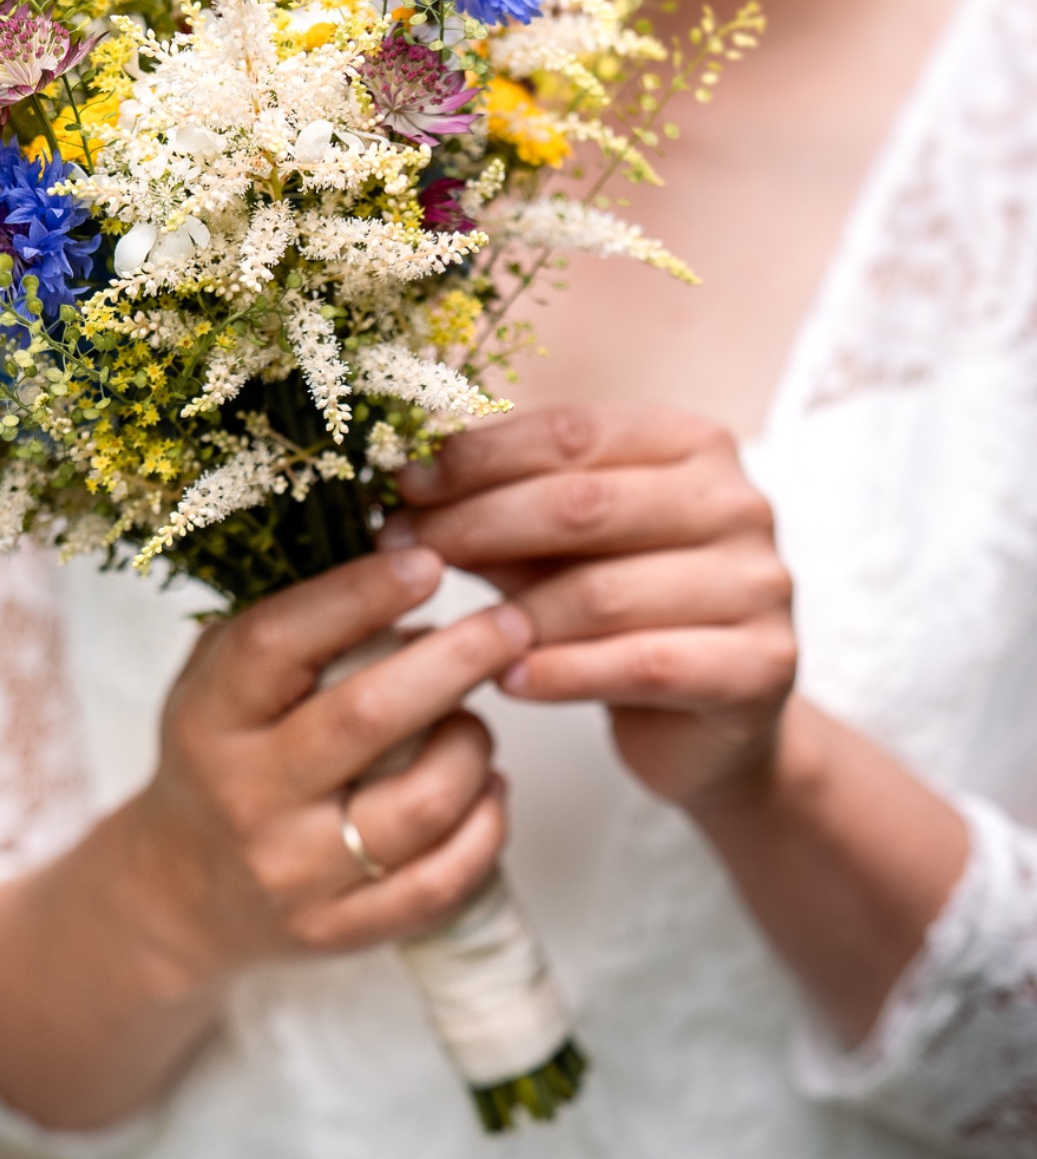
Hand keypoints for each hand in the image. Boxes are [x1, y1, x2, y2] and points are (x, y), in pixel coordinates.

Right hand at [132, 547, 532, 978]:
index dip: (357, 595)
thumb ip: (296, 620)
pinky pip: (441, 881)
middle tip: (510, 622)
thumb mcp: (224, 675)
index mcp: (211, 716)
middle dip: (455, 660)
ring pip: (421, 803)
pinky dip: (486, 826)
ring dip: (472, 745)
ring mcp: (293, 872)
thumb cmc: (225, 751)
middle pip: (367, 719)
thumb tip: (404, 552)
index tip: (428, 562)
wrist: (181, 892)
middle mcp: (246, 795)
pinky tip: (490, 788)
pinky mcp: (338, 931)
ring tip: (478, 717)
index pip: (278, 643)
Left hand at [382, 404, 797, 812]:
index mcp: (693, 444)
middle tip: (398, 550)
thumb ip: (503, 514)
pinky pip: (641, 664)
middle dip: (474, 525)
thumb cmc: (625, 616)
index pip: (571, 434)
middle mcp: (738, 501)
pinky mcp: (761, 666)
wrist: (713, 725)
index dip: (478, 456)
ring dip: (509, 613)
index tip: (402, 481)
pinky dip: (562, 673)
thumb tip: (405, 486)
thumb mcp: (560, 551)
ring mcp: (759, 584)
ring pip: (604, 591)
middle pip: (581, 504)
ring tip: (445, 629)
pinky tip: (507, 679)